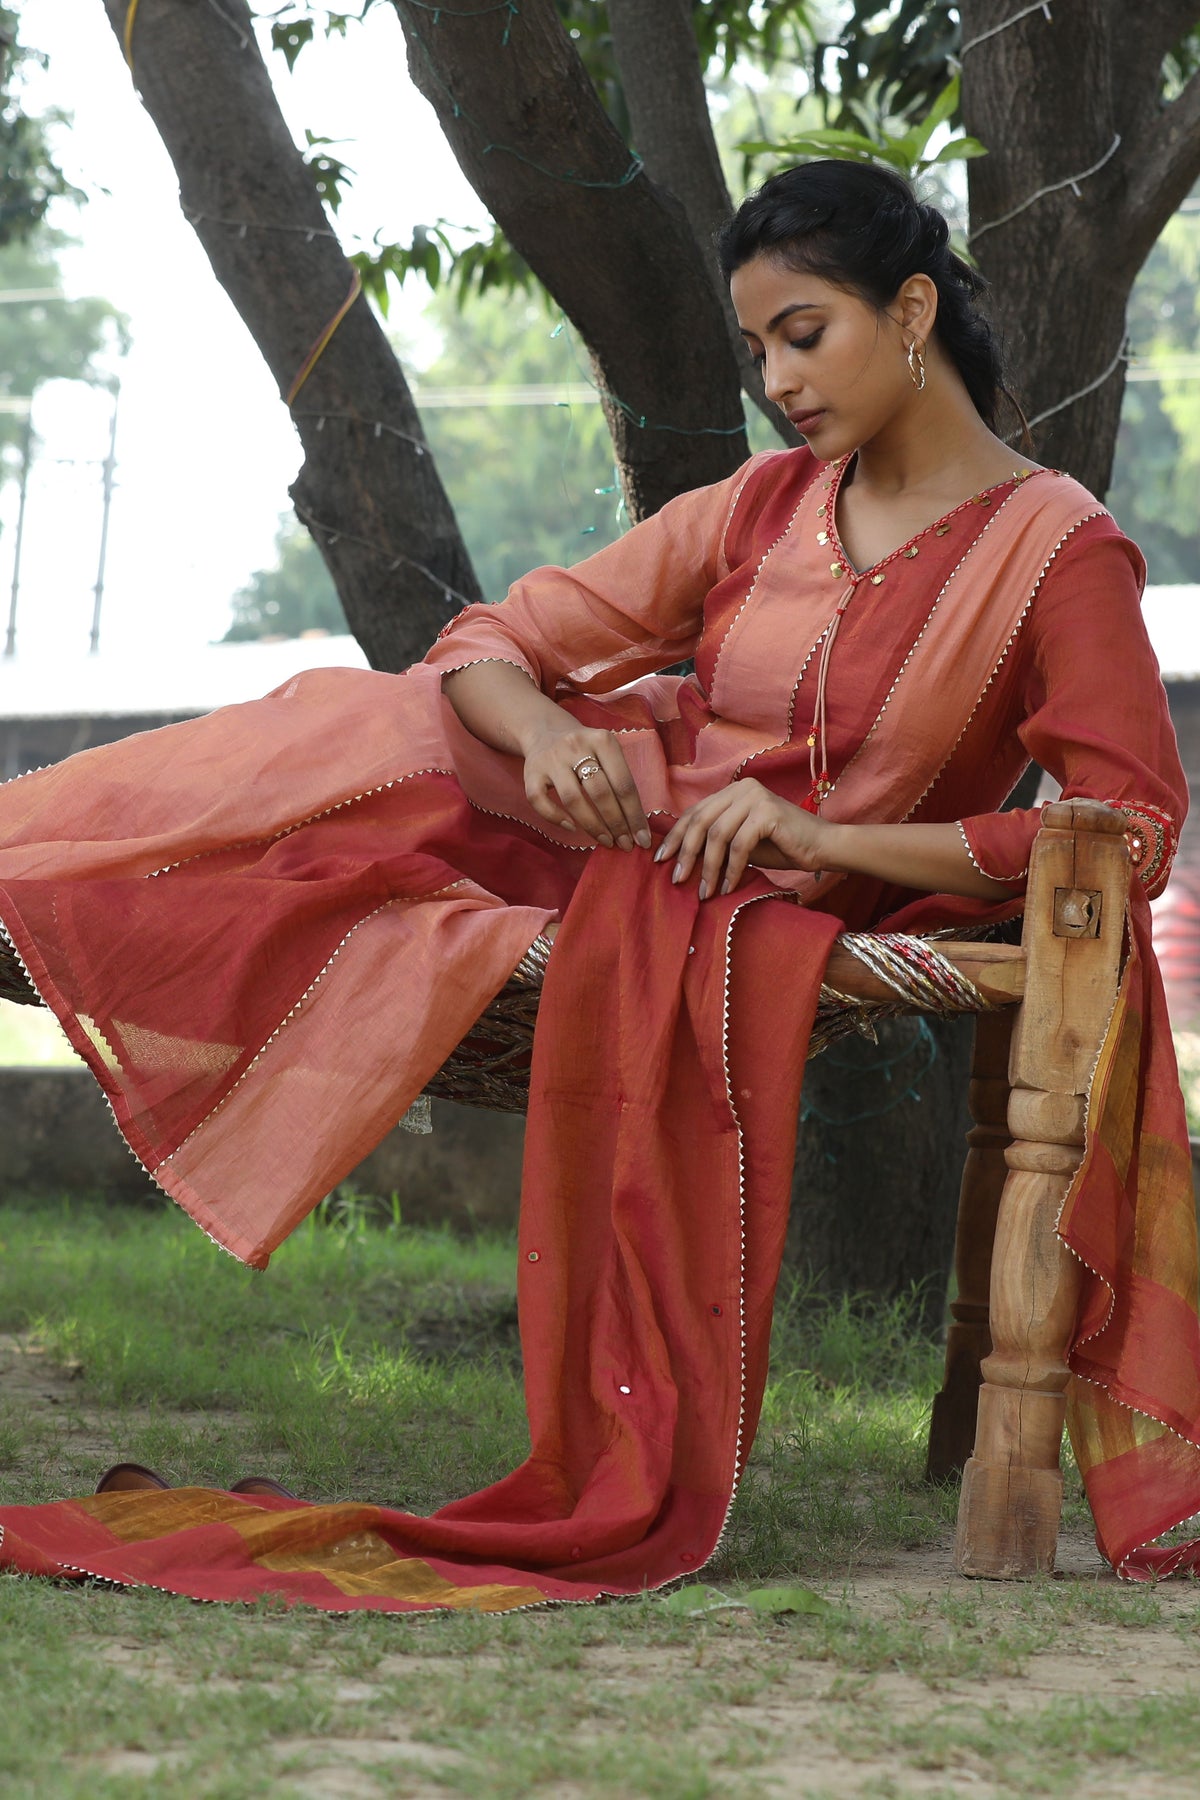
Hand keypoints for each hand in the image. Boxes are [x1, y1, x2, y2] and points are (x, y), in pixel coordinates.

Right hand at [522, 718, 651, 849]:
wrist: (546, 731)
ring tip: (606, 841)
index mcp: (602, 740)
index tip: (643, 839)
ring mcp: (551, 758)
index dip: (635, 815)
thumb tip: (637, 825)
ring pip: (573, 799)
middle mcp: (576, 745)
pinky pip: (540, 801)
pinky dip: (555, 817)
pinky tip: (572, 828)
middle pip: (600, 792)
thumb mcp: (607, 752)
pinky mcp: (531, 771)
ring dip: (592, 826)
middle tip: (625, 844)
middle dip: (617, 824)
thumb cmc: (586, 750)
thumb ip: (620, 780)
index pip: (623, 784)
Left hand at [655, 779, 828, 896]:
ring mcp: (755, 798)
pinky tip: (728, 888)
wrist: (821, 847)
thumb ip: (715, 841)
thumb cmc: (781, 846)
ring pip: (717, 835)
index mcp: (732, 791)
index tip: (660, 860)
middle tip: (677, 880)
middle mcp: (742, 788)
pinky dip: (731, 870)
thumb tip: (678, 857)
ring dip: (708, 867)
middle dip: (685, 853)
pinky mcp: (768, 812)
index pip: (694, 812)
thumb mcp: (740, 842)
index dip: (675, 836)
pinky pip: (739, 846)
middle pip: (700, 821)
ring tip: (704, 892)